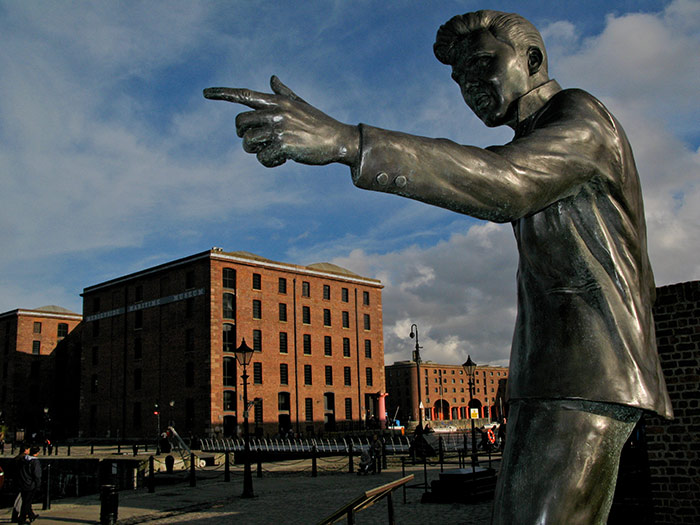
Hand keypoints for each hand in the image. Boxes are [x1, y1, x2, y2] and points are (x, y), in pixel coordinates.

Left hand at [204, 76, 358, 167]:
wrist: (338, 140)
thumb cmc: (319, 123)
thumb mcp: (300, 104)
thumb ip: (283, 93)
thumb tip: (272, 78)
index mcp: (277, 101)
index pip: (244, 94)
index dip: (223, 93)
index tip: (205, 93)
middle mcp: (275, 112)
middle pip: (240, 122)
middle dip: (242, 134)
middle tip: (255, 142)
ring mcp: (279, 128)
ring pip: (248, 142)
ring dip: (255, 151)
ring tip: (270, 152)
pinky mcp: (283, 145)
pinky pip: (262, 157)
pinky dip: (268, 162)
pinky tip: (281, 160)